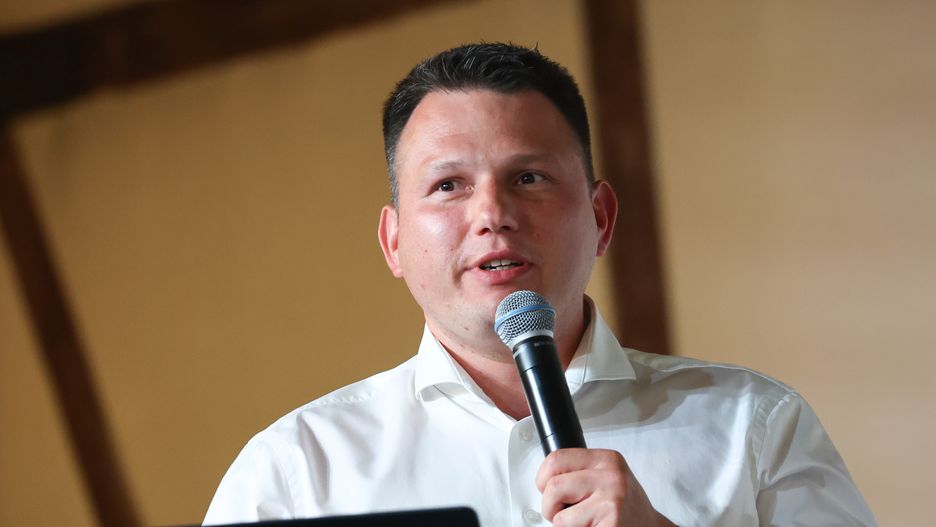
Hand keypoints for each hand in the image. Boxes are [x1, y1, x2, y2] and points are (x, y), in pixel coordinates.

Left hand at [535, 448, 674, 526]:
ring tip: (581, 523)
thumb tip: (546, 477)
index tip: (546, 488)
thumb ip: (581, 472)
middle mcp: (611, 476)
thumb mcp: (607, 477)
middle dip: (549, 506)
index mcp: (607, 459)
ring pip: (559, 516)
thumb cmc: (625, 507)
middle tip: (561, 513)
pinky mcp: (611, 523)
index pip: (556, 459)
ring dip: (562, 525)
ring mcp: (612, 501)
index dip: (543, 478)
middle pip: (553, 486)